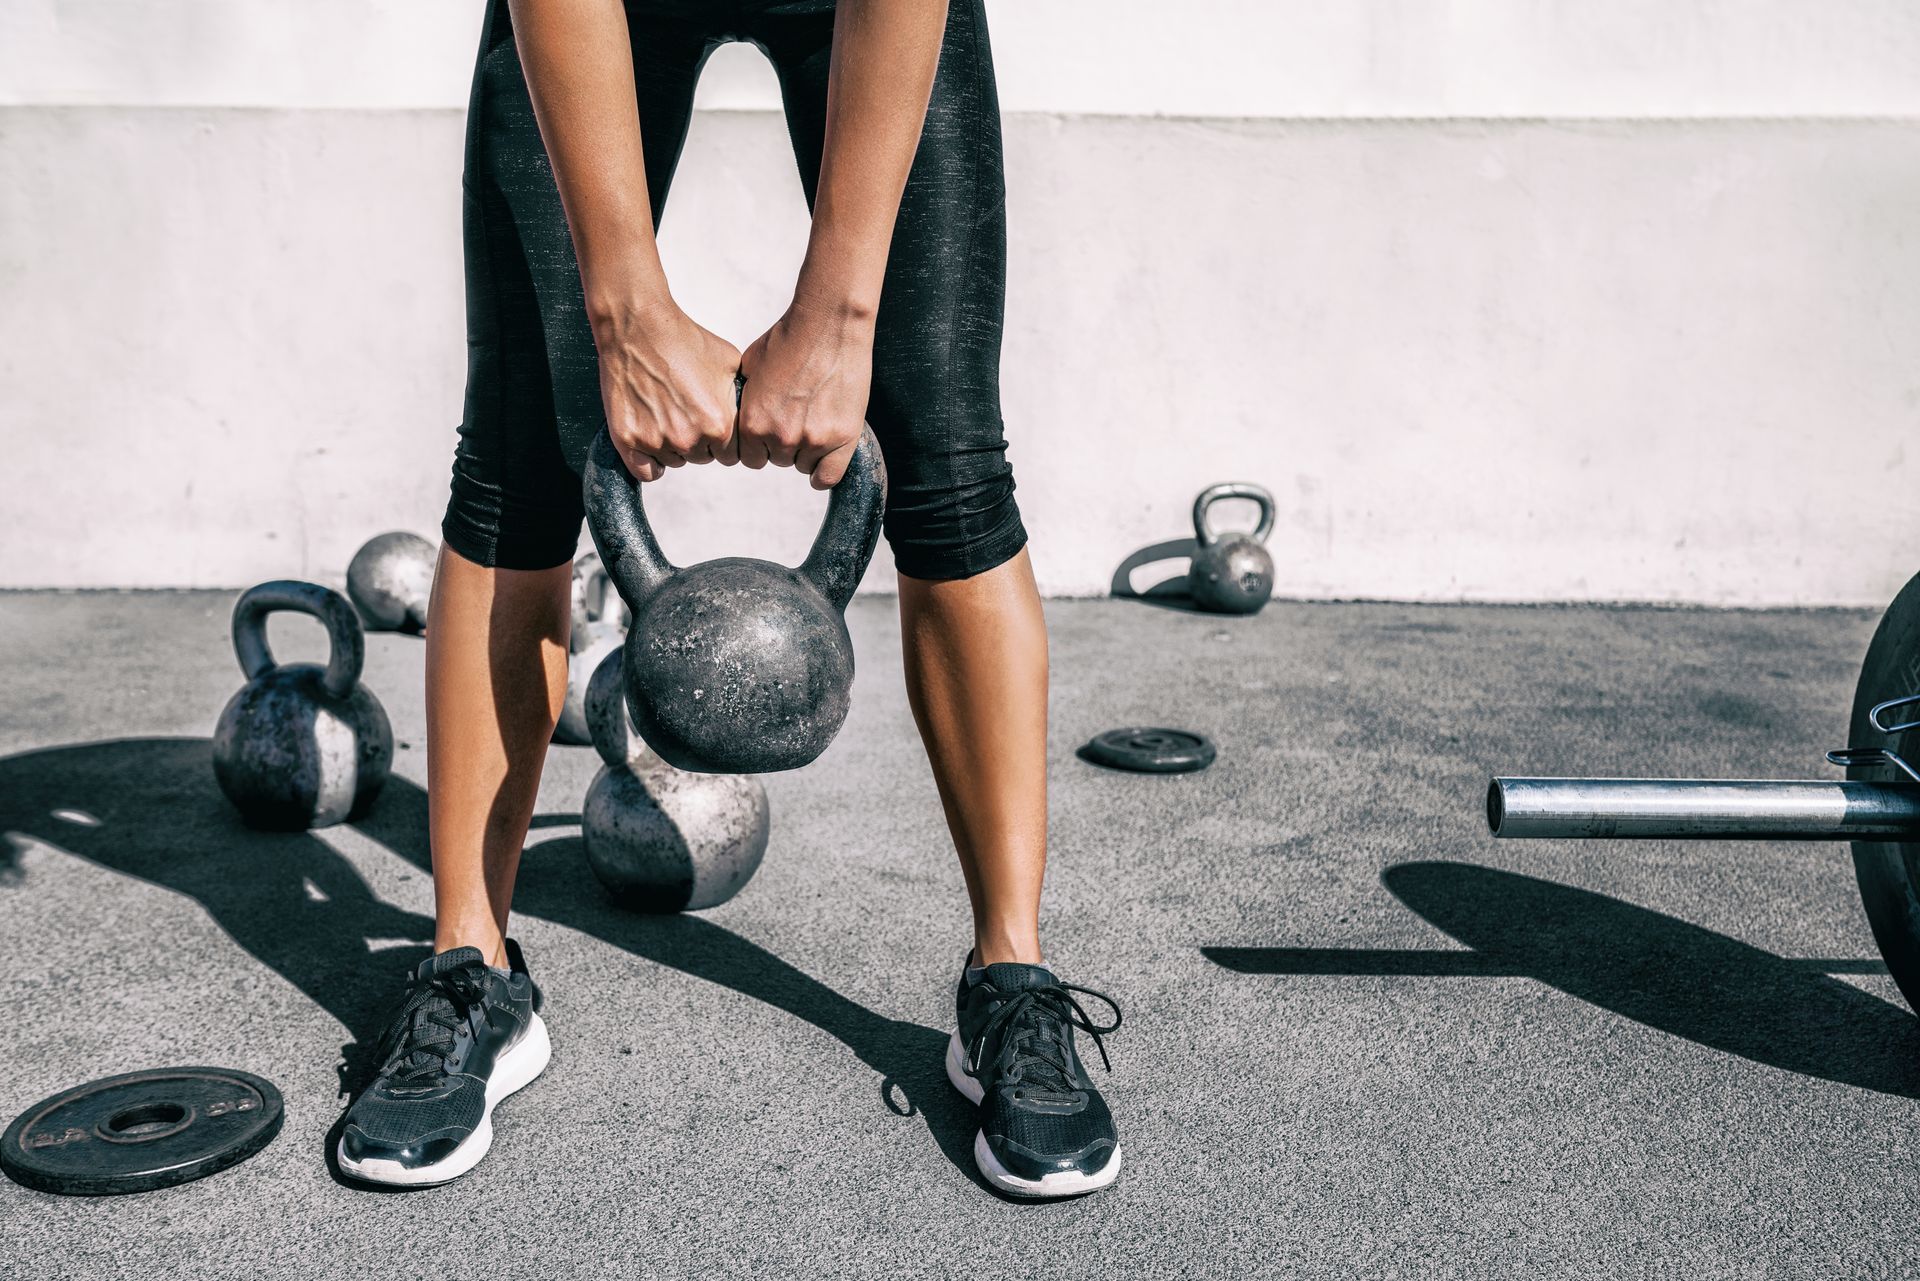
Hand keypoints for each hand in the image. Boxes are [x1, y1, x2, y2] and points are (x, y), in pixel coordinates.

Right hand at [592, 296, 740, 481]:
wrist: (639, 326)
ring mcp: (657, 442)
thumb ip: (741, 398)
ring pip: (674, 461)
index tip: (711, 421)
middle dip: (698, 440)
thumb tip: (752, 415)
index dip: (723, 438)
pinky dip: (648, 461)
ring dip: (672, 446)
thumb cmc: (684, 340)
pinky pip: (646, 472)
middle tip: (685, 410)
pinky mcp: (628, 440)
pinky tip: (651, 438)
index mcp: (720, 425)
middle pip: (702, 457)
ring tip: (665, 411)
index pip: (730, 454)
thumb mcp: (729, 364)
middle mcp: (690, 439)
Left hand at [736, 298, 874, 488]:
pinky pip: (829, 476)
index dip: (760, 445)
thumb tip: (742, 413)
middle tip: (797, 417)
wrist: (827, 324)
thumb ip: (747, 399)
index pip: (751, 458)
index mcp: (752, 423)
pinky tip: (825, 456)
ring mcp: (813, 439)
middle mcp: (780, 436)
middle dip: (784, 443)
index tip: (771, 432)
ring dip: (808, 450)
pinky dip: (826, 471)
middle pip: (778, 460)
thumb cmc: (789, 338)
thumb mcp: (750, 367)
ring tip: (815, 420)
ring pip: (804, 465)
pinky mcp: (842, 436)